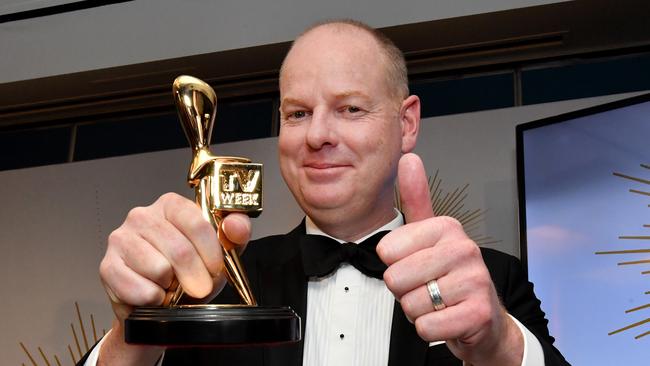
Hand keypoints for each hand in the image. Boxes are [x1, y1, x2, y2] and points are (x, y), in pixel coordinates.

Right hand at [97, 192, 250, 363]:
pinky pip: (139, 288)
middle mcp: (142, 215)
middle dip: (195, 277)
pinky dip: (153, 299)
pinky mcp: (107, 266)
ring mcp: (121, 239)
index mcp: (171, 205)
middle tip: (198, 288)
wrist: (161, 302)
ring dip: (171, 288)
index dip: (210, 253)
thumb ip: (235, 234)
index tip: (216, 271)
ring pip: (159, 270)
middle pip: (179, 250)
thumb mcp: (221, 251)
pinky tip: (154, 294)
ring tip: (171, 286)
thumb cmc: (190, 271)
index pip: (196, 223)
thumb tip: (235, 224)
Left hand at [376, 153, 522, 365]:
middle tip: (428, 288)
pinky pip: (426, 326)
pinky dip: (430, 329)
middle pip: (395, 278)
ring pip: (409, 304)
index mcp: (447, 227)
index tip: (418, 265)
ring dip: (418, 311)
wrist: (484, 318)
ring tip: (439, 302)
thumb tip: (408, 158)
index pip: (386, 250)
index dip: (395, 265)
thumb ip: (417, 199)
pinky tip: (448, 318)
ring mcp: (475, 281)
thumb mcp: (431, 235)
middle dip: (405, 291)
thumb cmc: (450, 276)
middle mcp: (464, 249)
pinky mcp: (478, 313)